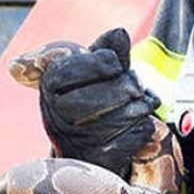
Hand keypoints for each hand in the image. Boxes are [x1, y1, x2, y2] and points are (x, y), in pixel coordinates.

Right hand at [39, 28, 159, 177]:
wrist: (87, 146)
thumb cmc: (93, 97)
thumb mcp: (97, 70)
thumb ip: (108, 50)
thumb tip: (119, 33)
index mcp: (50, 83)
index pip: (89, 64)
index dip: (110, 61)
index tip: (115, 65)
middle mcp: (55, 114)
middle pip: (112, 89)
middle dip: (130, 85)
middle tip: (135, 86)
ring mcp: (75, 140)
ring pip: (126, 114)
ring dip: (141, 107)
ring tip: (139, 105)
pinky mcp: (97, 160)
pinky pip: (135, 136)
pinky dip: (143, 129)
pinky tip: (136, 126)